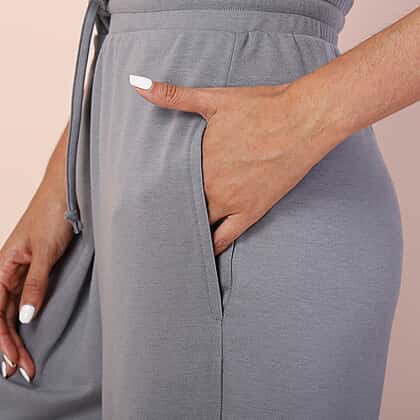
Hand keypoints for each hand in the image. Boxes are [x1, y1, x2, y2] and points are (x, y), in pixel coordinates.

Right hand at [0, 180, 72, 381]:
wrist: (66, 192)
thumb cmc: (53, 215)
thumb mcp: (44, 252)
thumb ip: (35, 284)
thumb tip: (23, 318)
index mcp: (2, 266)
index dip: (2, 340)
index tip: (13, 364)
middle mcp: (8, 271)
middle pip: (1, 316)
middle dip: (10, 346)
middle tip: (24, 372)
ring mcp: (22, 270)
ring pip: (13, 310)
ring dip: (18, 337)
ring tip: (26, 362)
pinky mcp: (37, 268)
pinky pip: (25, 298)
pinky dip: (26, 318)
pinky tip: (27, 333)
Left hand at [131, 76, 331, 254]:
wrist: (304, 120)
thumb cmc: (261, 107)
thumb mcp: (213, 98)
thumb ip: (172, 96)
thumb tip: (136, 83)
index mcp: (197, 161)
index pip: (164, 184)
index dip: (151, 193)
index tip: (138, 199)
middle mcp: (210, 186)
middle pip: (179, 207)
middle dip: (166, 213)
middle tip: (151, 222)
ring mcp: (231, 202)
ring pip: (198, 226)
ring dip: (185, 232)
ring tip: (172, 240)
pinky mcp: (252, 211)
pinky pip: (226, 238)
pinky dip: (211, 248)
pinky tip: (201, 254)